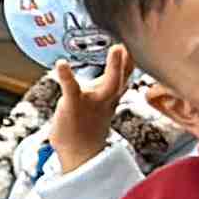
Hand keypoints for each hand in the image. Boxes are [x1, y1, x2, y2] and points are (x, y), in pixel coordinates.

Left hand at [51, 46, 132, 160]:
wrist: (79, 155)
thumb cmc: (86, 129)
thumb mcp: (102, 106)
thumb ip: (106, 90)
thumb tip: (114, 77)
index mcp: (111, 98)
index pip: (125, 76)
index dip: (131, 60)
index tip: (137, 42)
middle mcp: (105, 99)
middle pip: (123, 78)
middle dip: (128, 61)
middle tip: (132, 43)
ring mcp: (91, 102)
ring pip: (108, 84)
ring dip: (114, 67)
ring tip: (117, 48)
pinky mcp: (73, 105)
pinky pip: (71, 88)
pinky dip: (66, 75)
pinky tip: (61, 64)